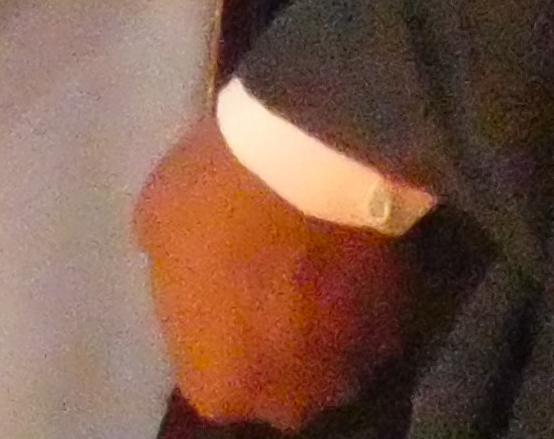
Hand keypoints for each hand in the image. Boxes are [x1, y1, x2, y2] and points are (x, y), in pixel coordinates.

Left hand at [140, 114, 415, 428]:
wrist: (311, 153)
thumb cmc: (216, 199)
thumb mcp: (157, 231)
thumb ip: (175, 277)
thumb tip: (195, 276)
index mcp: (217, 388)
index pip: (209, 378)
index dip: (213, 332)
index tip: (220, 292)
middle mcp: (287, 401)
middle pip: (277, 382)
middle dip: (273, 343)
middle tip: (270, 281)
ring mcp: (350, 369)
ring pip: (331, 359)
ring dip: (323, 327)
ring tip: (317, 268)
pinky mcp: (397, 325)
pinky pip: (374, 321)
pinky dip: (364, 297)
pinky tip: (351, 252)